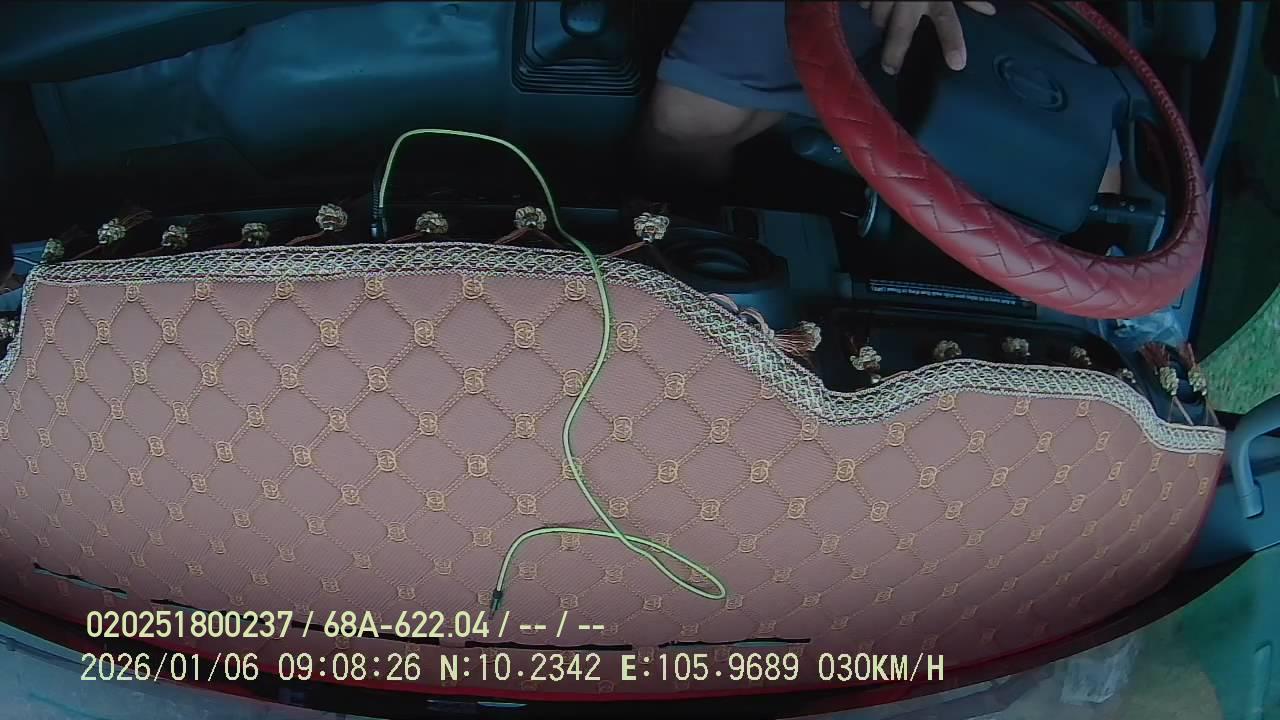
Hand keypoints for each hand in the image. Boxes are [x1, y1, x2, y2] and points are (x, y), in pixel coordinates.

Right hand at [858, 1, 996, 75]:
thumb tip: (989, 10)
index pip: (946, 20)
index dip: (952, 42)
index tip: (957, 64)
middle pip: (901, 31)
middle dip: (895, 53)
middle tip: (890, 70)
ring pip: (878, 17)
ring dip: (880, 24)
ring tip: (881, 29)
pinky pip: (865, 1)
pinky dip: (869, 3)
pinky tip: (871, 4)